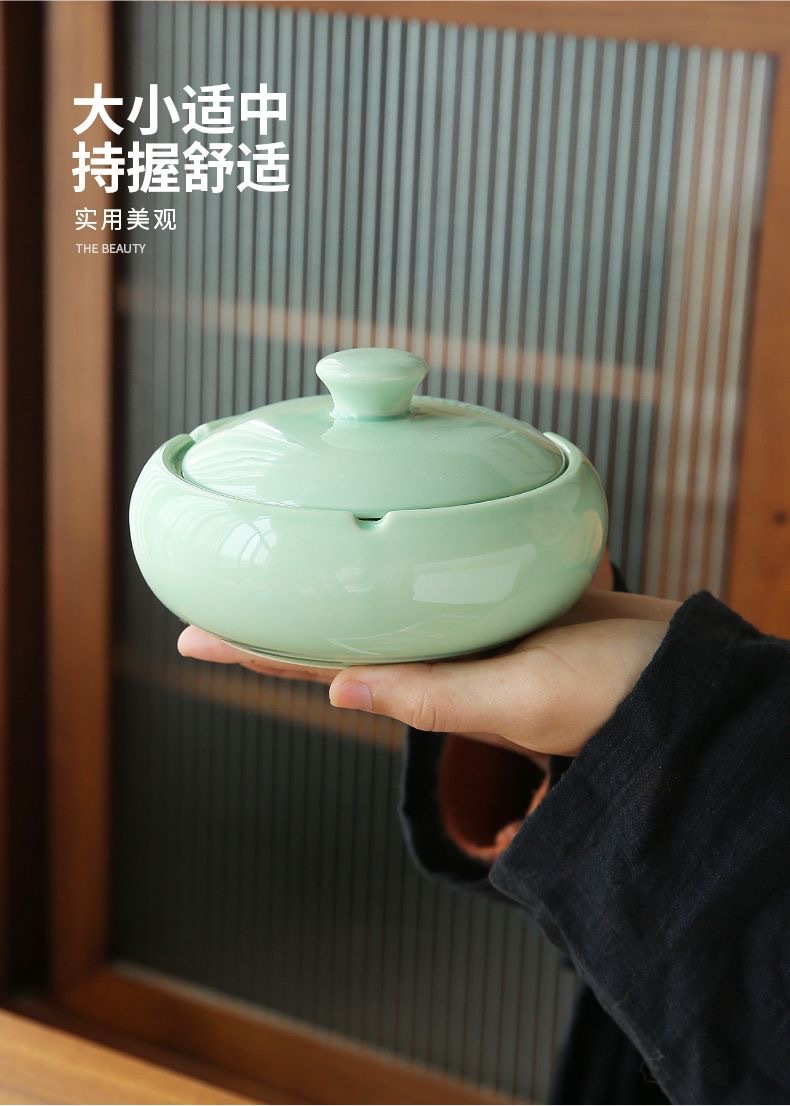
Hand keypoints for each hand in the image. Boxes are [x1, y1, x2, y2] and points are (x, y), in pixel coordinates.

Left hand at [177, 551, 678, 759]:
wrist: (688, 682)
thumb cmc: (616, 700)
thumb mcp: (521, 699)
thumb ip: (434, 696)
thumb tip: (336, 688)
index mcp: (434, 681)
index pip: (321, 663)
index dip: (254, 650)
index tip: (192, 633)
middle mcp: (444, 650)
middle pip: (346, 618)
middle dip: (288, 597)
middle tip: (235, 561)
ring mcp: (479, 619)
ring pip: (395, 583)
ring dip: (347, 561)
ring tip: (305, 531)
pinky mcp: (517, 589)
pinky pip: (454, 560)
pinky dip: (426, 534)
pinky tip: (410, 508)